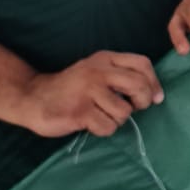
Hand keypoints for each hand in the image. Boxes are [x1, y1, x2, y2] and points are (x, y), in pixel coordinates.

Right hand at [18, 51, 163, 137]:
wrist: (33, 97)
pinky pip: (108, 127)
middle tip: (131, 108)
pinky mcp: (80, 111)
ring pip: (124, 112)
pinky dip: (102, 130)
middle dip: (142, 102)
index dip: (154, 82)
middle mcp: (98, 71)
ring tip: (100, 115)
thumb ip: (120, 76)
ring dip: (116, 120)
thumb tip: (155, 95)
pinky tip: (89, 123)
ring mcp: (88, 91)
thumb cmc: (71, 89)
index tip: (156, 97)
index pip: (142, 64)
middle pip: (139, 86)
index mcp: (105, 59)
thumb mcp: (95, 72)